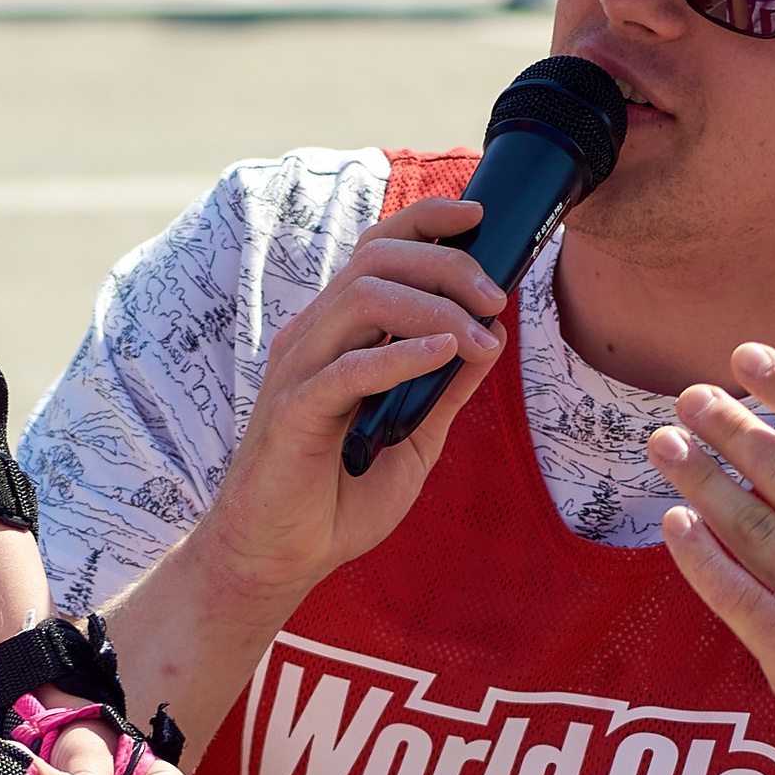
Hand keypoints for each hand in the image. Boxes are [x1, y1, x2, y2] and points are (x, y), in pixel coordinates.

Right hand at [201, 205, 508, 617]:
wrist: (280, 557)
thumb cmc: (338, 497)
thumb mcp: (416, 438)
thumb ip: (447, 387)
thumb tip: (492, 335)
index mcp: (337, 335)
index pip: (377, 251)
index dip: (426, 222)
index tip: (479, 218)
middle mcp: (313, 339)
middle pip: (376, 260)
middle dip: (446, 266)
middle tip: (494, 298)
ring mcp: (298, 371)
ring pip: (362, 299)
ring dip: (432, 307)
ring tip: (478, 337)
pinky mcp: (294, 413)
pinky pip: (348, 368)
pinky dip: (402, 355)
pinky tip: (446, 355)